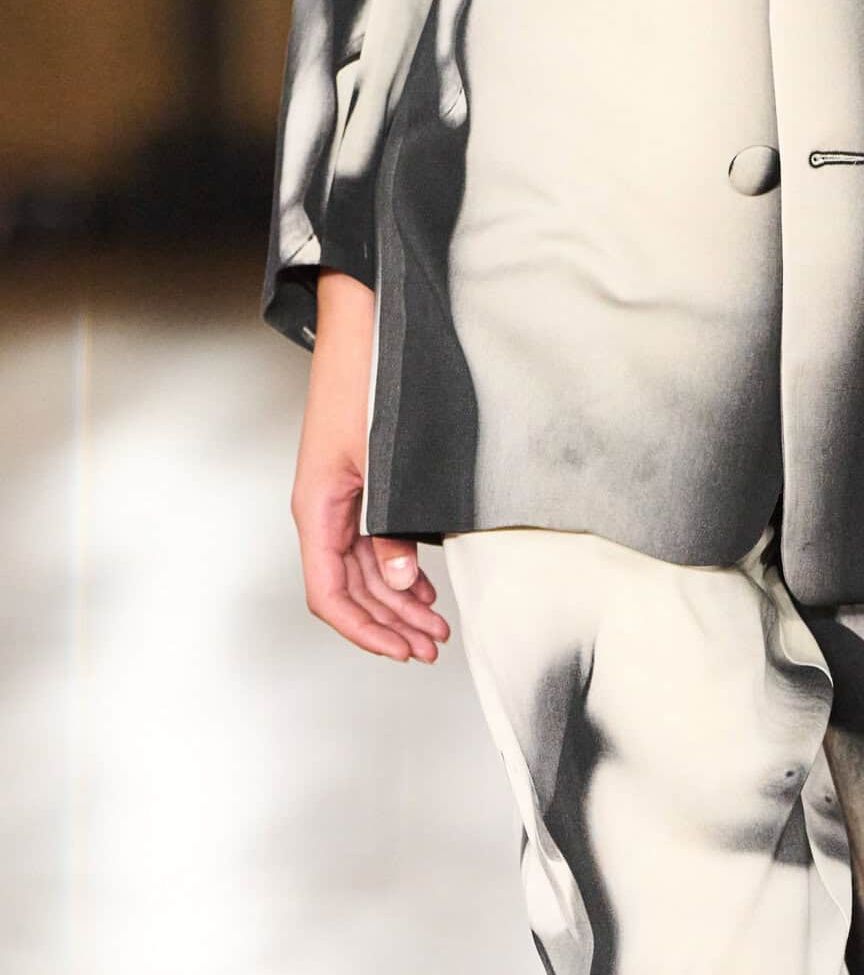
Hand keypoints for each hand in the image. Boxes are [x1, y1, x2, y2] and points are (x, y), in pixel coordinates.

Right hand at [291, 271, 449, 662]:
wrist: (368, 324)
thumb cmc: (367, 380)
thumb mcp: (383, 460)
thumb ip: (390, 525)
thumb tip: (399, 580)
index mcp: (317, 508)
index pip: (330, 594)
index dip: (364, 630)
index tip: (399, 651)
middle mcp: (324, 511)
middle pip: (351, 591)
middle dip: (390, 624)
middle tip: (432, 647)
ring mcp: (341, 501)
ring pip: (365, 572)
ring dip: (398, 604)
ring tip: (435, 627)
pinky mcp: (360, 488)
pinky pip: (373, 545)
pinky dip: (399, 573)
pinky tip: (424, 588)